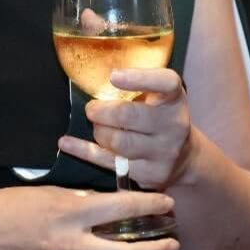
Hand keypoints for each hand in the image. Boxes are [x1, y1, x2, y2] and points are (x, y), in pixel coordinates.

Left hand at [58, 67, 196, 190]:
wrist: (183, 158)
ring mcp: (163, 153)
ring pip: (118, 142)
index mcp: (175, 99)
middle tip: (91, 108)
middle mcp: (174, 125)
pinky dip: (84, 151)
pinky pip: (109, 162)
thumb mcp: (160, 97)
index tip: (114, 76)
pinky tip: (66, 143)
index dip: (139, 78)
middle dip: (102, 111)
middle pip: (129, 116)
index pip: (165, 83)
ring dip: (99, 131)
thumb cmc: (161, 118)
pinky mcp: (148, 174)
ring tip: (96, 125)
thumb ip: (137, 85)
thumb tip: (93, 74)